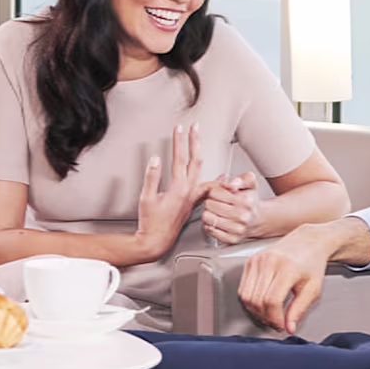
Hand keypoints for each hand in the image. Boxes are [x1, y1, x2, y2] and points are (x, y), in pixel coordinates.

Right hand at [132, 124, 208, 262]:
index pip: (180, 158)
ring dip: (201, 156)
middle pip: (195, 160)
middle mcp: (189, 191)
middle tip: (195, 127)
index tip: (178, 128)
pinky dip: (215, 180)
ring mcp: (192, 197)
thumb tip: (156, 159)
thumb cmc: (151, 222)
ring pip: (203, 172)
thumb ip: (151, 177)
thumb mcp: (146, 198)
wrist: (157, 241)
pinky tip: (222, 178)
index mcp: (178, 188)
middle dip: (194, 141)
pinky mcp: (193, 203)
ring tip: (201, 143)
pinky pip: (208, 188)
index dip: (179, 141)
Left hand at [201, 171, 265, 244]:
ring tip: (217, 212)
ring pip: (207, 218)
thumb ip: (242, 179)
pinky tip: (218, 221)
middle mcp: (242, 216)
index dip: (215, 191)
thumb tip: (232, 184)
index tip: (220, 194)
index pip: (214, 192)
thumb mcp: (250, 183)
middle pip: (209, 204)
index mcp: (245, 201)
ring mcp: (237, 229)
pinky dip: (210, 225)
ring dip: (209, 213)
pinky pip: (210, 230)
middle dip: (211, 202)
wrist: (258, 219)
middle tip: (218, 203)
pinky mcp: (231, 239)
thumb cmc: (250, 201)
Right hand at [239, 223, 340, 333]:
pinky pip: (243, 287)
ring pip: (246, 295)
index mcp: (287, 268)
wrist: (307, 242)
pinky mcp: (250, 260)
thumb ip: (299, 309)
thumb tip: (289, 328)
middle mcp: (269, 262)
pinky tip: (261, 304)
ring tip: (268, 314)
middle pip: (257, 300)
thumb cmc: (312, 264)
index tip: (281, 325)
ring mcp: (257, 260)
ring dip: (255, 311)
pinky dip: (250, 300)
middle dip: (265, 317)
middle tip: (275, 323)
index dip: (275, 318)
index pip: (272, 301)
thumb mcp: (312, 289)